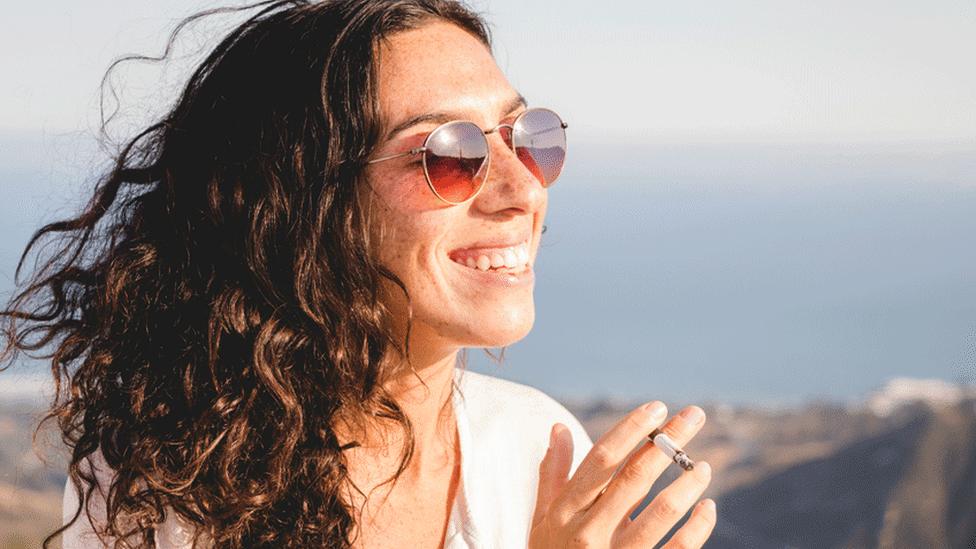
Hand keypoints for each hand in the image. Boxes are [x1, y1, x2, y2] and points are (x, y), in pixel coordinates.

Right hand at [530, 402, 714, 547]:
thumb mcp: (543, 519)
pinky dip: (698, 526)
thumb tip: (558, 427)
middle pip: (636, 475)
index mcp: (566, 511)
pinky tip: (708, 506)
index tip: (656, 408)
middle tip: (694, 416)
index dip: (630, 429)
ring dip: (688, 483)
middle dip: (669, 441)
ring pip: (661, 511)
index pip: (601, 459)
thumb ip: (553, 474)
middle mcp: (589, 531)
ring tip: (704, 466)